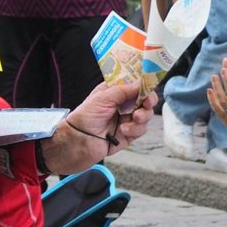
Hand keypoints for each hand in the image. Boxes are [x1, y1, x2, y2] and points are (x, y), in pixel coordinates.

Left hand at [40, 80, 155, 172]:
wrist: (77, 143)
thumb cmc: (84, 117)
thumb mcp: (102, 98)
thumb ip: (123, 90)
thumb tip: (141, 84)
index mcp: (113, 93)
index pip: (134, 85)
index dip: (143, 86)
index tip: (149, 88)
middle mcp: (121, 105)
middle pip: (144, 100)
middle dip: (147, 102)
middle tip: (146, 104)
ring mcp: (125, 120)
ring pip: (145, 116)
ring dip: (142, 117)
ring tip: (134, 119)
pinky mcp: (127, 135)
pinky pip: (140, 130)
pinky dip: (135, 129)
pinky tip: (123, 130)